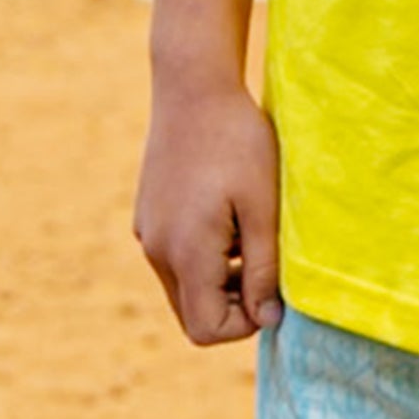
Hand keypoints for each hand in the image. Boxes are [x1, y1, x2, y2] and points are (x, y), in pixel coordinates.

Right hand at [133, 81, 283, 345]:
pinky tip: (228, 213)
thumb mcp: (264, 207)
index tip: (272, 286)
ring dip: (220, 278)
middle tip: (264, 261)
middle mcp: (156, 250)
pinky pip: (175, 258)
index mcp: (185, 252)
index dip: (245, 322)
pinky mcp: (147, 215)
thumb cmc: (239, 143)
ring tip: (249, 231)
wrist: (194, 88)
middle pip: (192, 314)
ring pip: (184, 287)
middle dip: (232, 304)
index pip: (206, 329)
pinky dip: (204, 255)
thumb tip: (268, 319)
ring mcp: (147, 232)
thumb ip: (263, 268)